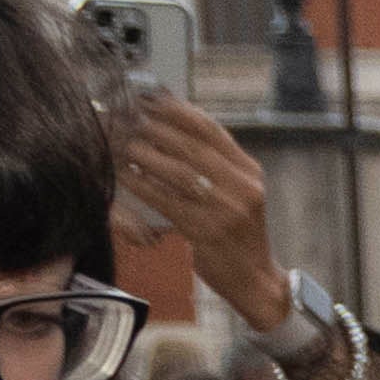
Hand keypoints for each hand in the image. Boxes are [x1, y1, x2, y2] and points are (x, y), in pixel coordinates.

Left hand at [110, 92, 287, 330]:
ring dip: (147, 155)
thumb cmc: (238, 234)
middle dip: (157, 130)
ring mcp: (226, 210)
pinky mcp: (207, 233)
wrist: (255, 279)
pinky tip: (127, 176)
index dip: (178, 112)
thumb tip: (174, 128)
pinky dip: (144, 186)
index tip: (151, 100)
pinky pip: (168, 202)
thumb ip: (216, 164)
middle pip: (193, 147)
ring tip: (124, 144)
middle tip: (129, 120)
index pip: (211, 131)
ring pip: (179, 173)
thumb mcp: (238, 193)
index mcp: (249, 171)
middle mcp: (242, 187)